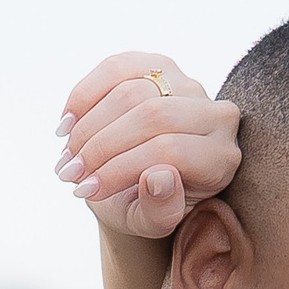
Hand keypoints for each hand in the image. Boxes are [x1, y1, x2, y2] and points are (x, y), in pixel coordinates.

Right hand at [55, 52, 240, 239]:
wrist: (142, 185)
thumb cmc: (150, 207)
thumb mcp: (153, 223)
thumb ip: (161, 212)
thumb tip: (158, 178)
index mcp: (220, 158)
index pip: (169, 150)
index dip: (120, 168)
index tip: (85, 189)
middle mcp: (215, 116)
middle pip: (152, 115)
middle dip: (101, 145)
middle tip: (70, 173)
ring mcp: (189, 85)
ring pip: (131, 89)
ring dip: (88, 125)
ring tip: (68, 156)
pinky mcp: (160, 66)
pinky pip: (117, 67)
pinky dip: (85, 95)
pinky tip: (68, 124)